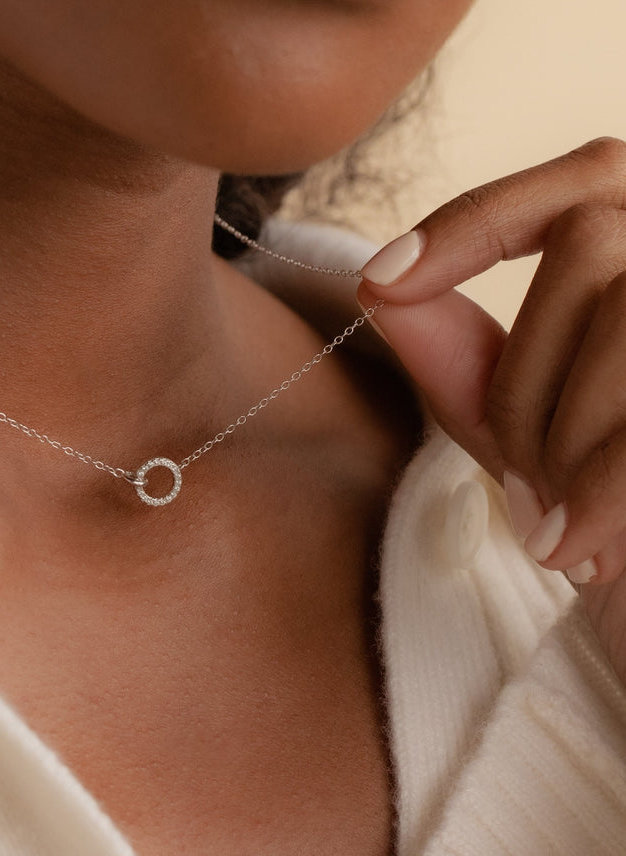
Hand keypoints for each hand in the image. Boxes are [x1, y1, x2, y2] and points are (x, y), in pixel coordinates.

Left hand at [357, 137, 625, 677]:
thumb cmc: (598, 513)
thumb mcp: (518, 427)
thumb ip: (458, 354)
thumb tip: (377, 284)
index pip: (590, 177)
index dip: (479, 217)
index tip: (380, 282)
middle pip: (593, 243)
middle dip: (523, 372)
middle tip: (520, 478)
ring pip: (625, 313)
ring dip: (558, 433)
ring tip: (556, 519)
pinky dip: (592, 496)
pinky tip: (569, 554)